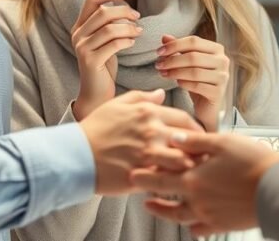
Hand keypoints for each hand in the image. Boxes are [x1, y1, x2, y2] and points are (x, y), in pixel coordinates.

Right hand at [70, 0, 142, 119]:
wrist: (96, 93)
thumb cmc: (104, 66)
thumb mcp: (104, 41)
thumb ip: (107, 25)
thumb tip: (124, 8)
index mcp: (79, 27)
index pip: (91, 0)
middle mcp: (77, 35)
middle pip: (103, 12)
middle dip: (124, 12)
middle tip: (137, 17)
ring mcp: (82, 48)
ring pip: (110, 28)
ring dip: (129, 28)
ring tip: (139, 32)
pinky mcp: (90, 61)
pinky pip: (113, 44)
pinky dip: (126, 41)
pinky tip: (133, 43)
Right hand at [79, 89, 203, 194]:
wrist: (76, 154)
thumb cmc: (95, 129)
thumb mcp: (117, 104)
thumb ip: (142, 98)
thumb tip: (162, 94)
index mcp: (149, 112)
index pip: (187, 120)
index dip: (197, 131)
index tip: (199, 139)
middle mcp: (153, 131)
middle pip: (191, 141)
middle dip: (199, 150)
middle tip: (202, 158)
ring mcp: (148, 155)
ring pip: (184, 162)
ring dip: (189, 168)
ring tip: (192, 174)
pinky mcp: (143, 175)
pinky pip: (167, 180)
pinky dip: (173, 182)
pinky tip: (174, 184)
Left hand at [131, 132, 278, 236]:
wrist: (276, 189)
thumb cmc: (252, 161)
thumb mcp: (222, 143)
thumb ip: (195, 141)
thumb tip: (173, 137)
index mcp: (194, 178)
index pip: (161, 177)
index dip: (144, 175)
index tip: (132, 173)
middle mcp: (197, 199)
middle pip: (165, 198)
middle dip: (149, 193)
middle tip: (135, 189)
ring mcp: (208, 214)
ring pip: (179, 216)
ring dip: (164, 211)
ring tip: (153, 207)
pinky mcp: (222, 224)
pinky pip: (201, 229)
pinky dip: (193, 228)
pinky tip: (190, 226)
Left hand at [155, 34, 229, 131]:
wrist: (207, 105)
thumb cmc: (197, 80)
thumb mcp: (187, 63)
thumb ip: (178, 49)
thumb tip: (164, 37)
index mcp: (217, 49)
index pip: (194, 41)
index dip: (174, 45)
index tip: (159, 51)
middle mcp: (223, 61)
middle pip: (193, 56)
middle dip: (172, 60)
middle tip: (159, 65)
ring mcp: (222, 77)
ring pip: (194, 72)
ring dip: (175, 72)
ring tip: (163, 73)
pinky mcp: (218, 93)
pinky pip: (197, 86)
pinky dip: (184, 83)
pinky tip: (176, 83)